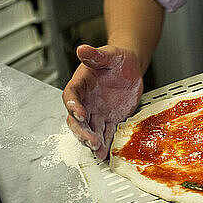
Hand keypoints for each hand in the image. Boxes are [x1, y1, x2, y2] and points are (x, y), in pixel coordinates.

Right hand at [62, 44, 142, 159]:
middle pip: (77, 120)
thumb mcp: (109, 54)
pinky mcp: (110, 119)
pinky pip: (106, 133)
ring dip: (92, 140)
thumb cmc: (116, 58)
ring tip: (98, 150)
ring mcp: (97, 112)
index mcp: (81, 84)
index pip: (72, 96)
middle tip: (90, 140)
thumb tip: (82, 49)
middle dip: (82, 131)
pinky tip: (107, 153)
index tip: (79, 113)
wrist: (130, 67)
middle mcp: (86, 101)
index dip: (73, 106)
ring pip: (90, 129)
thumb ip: (96, 55)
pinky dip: (106, 143)